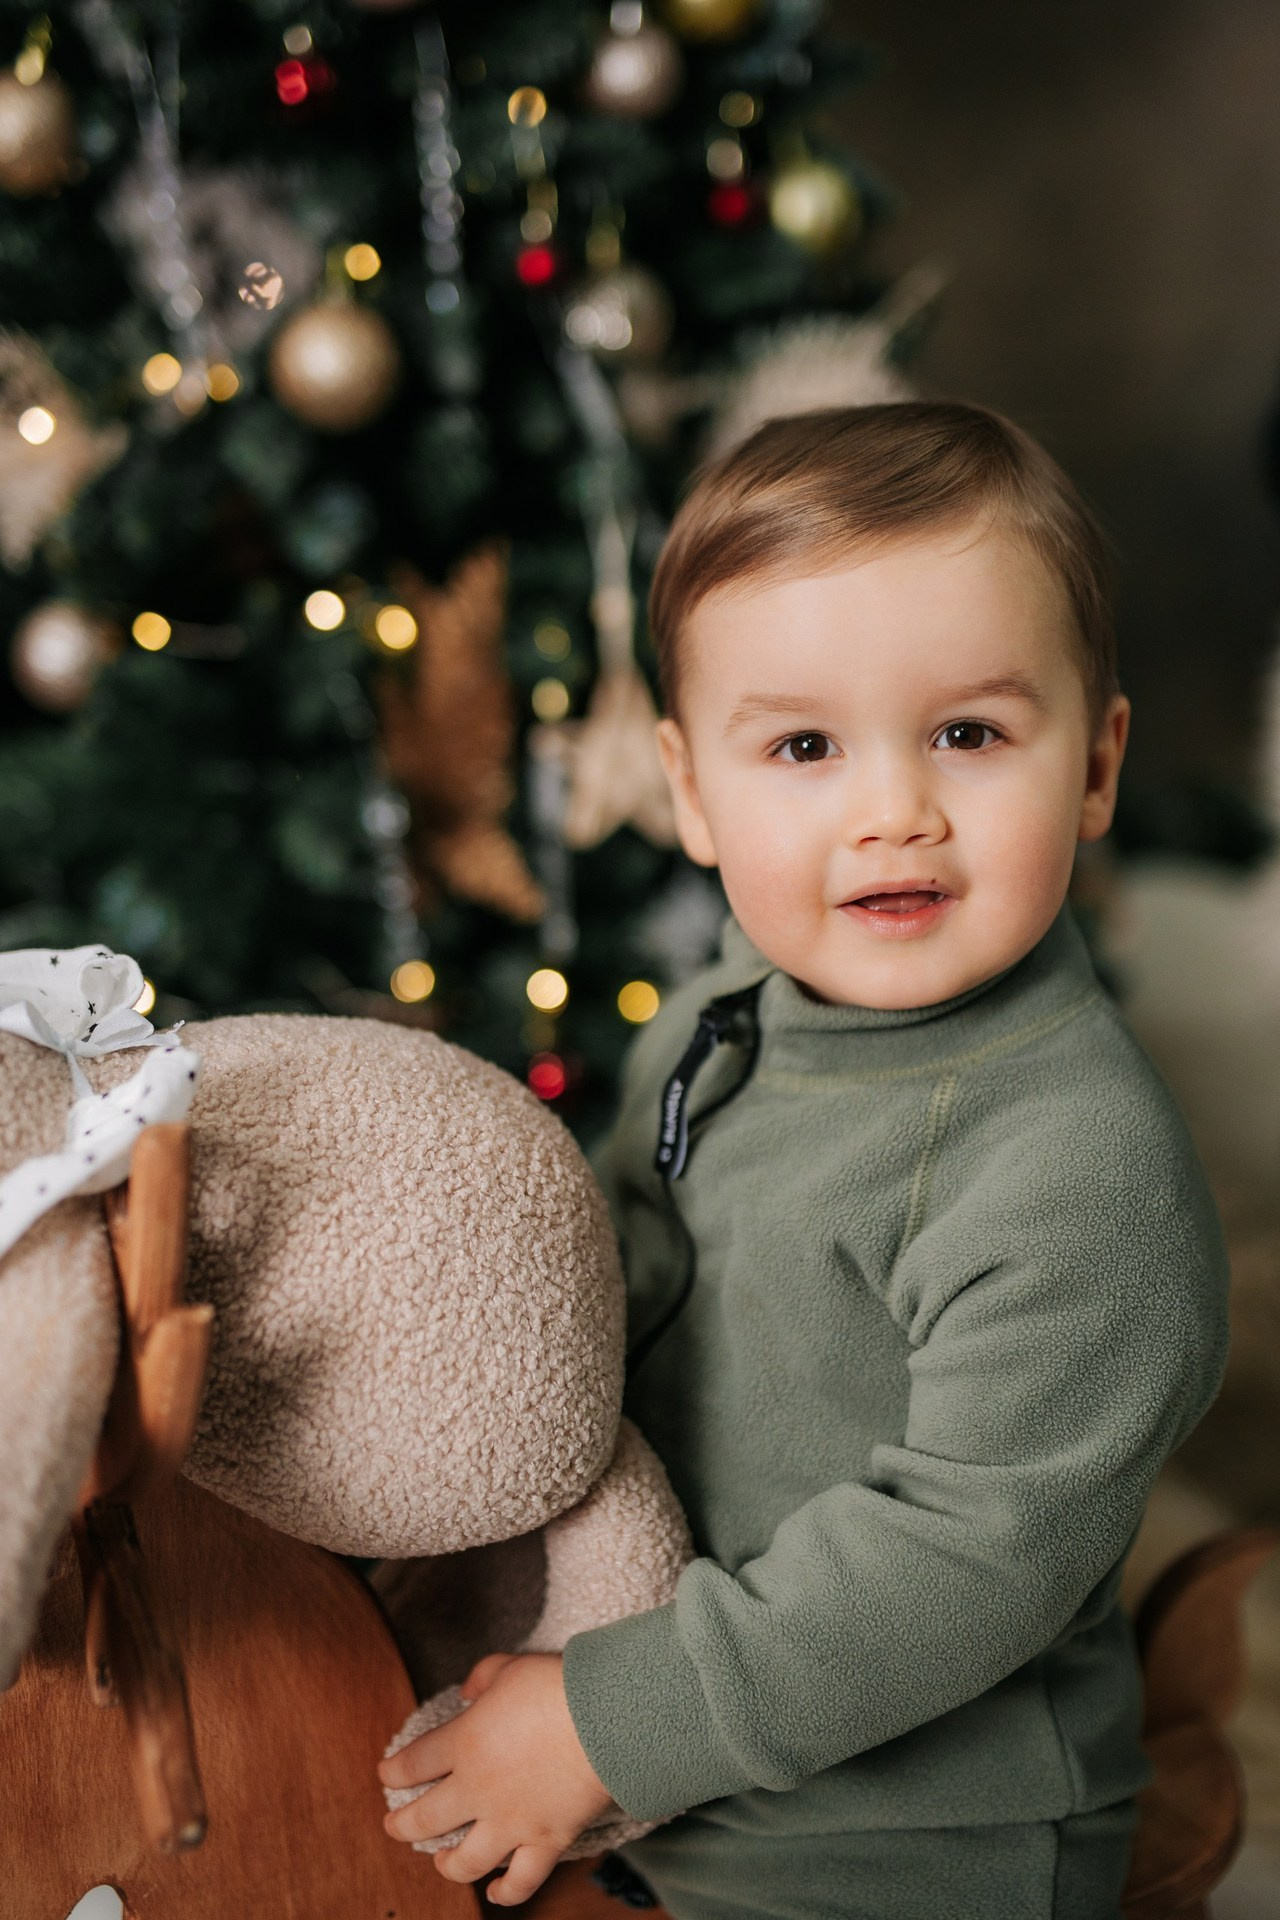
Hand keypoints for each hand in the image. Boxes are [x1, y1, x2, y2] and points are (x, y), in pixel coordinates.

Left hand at [378, 1650, 616, 1905]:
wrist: (606, 1718)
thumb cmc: (557, 1686)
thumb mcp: (509, 1667)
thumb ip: (481, 1678)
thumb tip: (467, 1693)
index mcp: (464, 1742)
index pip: (414, 1764)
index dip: (394, 1771)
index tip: (387, 1774)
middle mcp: (478, 1789)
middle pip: (425, 1818)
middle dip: (402, 1824)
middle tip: (393, 1824)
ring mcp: (511, 1821)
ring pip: (464, 1861)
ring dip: (446, 1865)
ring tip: (441, 1861)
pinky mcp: (545, 1840)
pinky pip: (522, 1881)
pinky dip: (506, 1891)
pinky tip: (495, 1890)